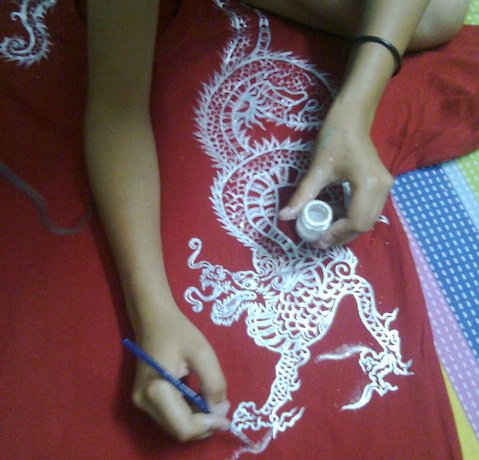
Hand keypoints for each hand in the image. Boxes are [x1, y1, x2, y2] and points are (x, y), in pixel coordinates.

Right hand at [130, 307, 229, 441]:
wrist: (153, 318)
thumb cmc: (178, 331)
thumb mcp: (203, 353)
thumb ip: (214, 383)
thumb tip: (219, 410)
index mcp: (156, 390)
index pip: (184, 427)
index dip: (209, 425)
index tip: (226, 414)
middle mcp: (144, 402)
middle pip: (179, 431)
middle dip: (205, 425)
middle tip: (223, 408)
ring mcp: (141, 402)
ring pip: (175, 426)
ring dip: (198, 421)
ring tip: (213, 402)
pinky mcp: (144, 399)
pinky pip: (170, 416)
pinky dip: (188, 414)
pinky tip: (199, 398)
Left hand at [279, 103, 392, 247]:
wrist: (352, 117)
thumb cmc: (334, 138)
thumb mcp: (316, 169)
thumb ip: (303, 195)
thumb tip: (283, 216)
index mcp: (369, 185)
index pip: (356, 221)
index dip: (336, 234)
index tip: (318, 240)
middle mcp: (383, 189)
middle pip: (365, 225)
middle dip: (342, 236)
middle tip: (320, 241)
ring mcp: (386, 187)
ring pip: (369, 220)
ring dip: (348, 230)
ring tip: (326, 233)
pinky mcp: (382, 185)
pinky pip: (369, 211)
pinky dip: (353, 219)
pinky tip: (336, 218)